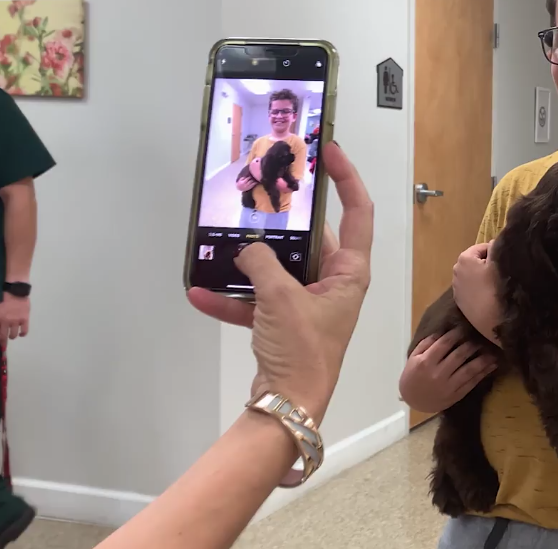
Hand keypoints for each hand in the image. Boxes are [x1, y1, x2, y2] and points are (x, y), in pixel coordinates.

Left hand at [0, 293, 29, 345]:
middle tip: (3, 346)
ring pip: (13, 335)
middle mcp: (5, 322)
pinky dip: (23, 334)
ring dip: (12, 336)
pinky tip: (21, 334)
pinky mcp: (24, 319)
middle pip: (3, 336)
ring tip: (12, 335)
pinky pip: (24, 331)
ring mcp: (15, 321)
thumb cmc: (3, 297)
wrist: (15, 290)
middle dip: (2, 343)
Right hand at [188, 142, 372, 421]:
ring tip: (220, 238)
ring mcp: (308, 304)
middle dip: (282, 220)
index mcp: (350, 272)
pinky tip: (200, 291)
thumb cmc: (303, 350)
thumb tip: (248, 250)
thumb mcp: (281, 298)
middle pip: (311, 238)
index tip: (329, 151)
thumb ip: (263, 263)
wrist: (288, 405)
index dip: (347, 179)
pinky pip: (257, 301)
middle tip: (258, 190)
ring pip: (279, 268)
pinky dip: (232, 297)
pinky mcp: (284, 324)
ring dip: (249, 259)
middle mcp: (334, 284)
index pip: (358, 212)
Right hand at [399, 328, 497, 412]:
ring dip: (483, 359)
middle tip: (483, 335)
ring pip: (469, 370)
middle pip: (459, 356)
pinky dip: (483, 374)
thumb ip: (427, 344)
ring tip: (494, 350)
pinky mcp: (456, 395)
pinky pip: (472, 383)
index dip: (457, 334)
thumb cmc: (412, 375)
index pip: (444, 344)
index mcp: (426, 362)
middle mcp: (438, 374)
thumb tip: (442, 330)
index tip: (466, 326)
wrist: (413, 401)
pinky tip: (492, 366)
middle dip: (472, 344)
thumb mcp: (414, 358)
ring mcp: (448, 386)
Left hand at [453, 243, 501, 342]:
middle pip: (475, 261)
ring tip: (496, 285)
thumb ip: (496, 247)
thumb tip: (494, 241)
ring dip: (481, 277)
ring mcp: (456, 289)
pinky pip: (470, 289)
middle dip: (486, 264)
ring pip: (472, 276)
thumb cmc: (498, 287)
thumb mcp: (500, 262)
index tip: (505, 261)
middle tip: (501, 273)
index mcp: (464, 258)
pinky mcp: (460, 303)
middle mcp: (456, 271)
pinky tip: (489, 296)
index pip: (482, 247)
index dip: (495, 252)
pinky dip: (478, 289)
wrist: (495, 320)